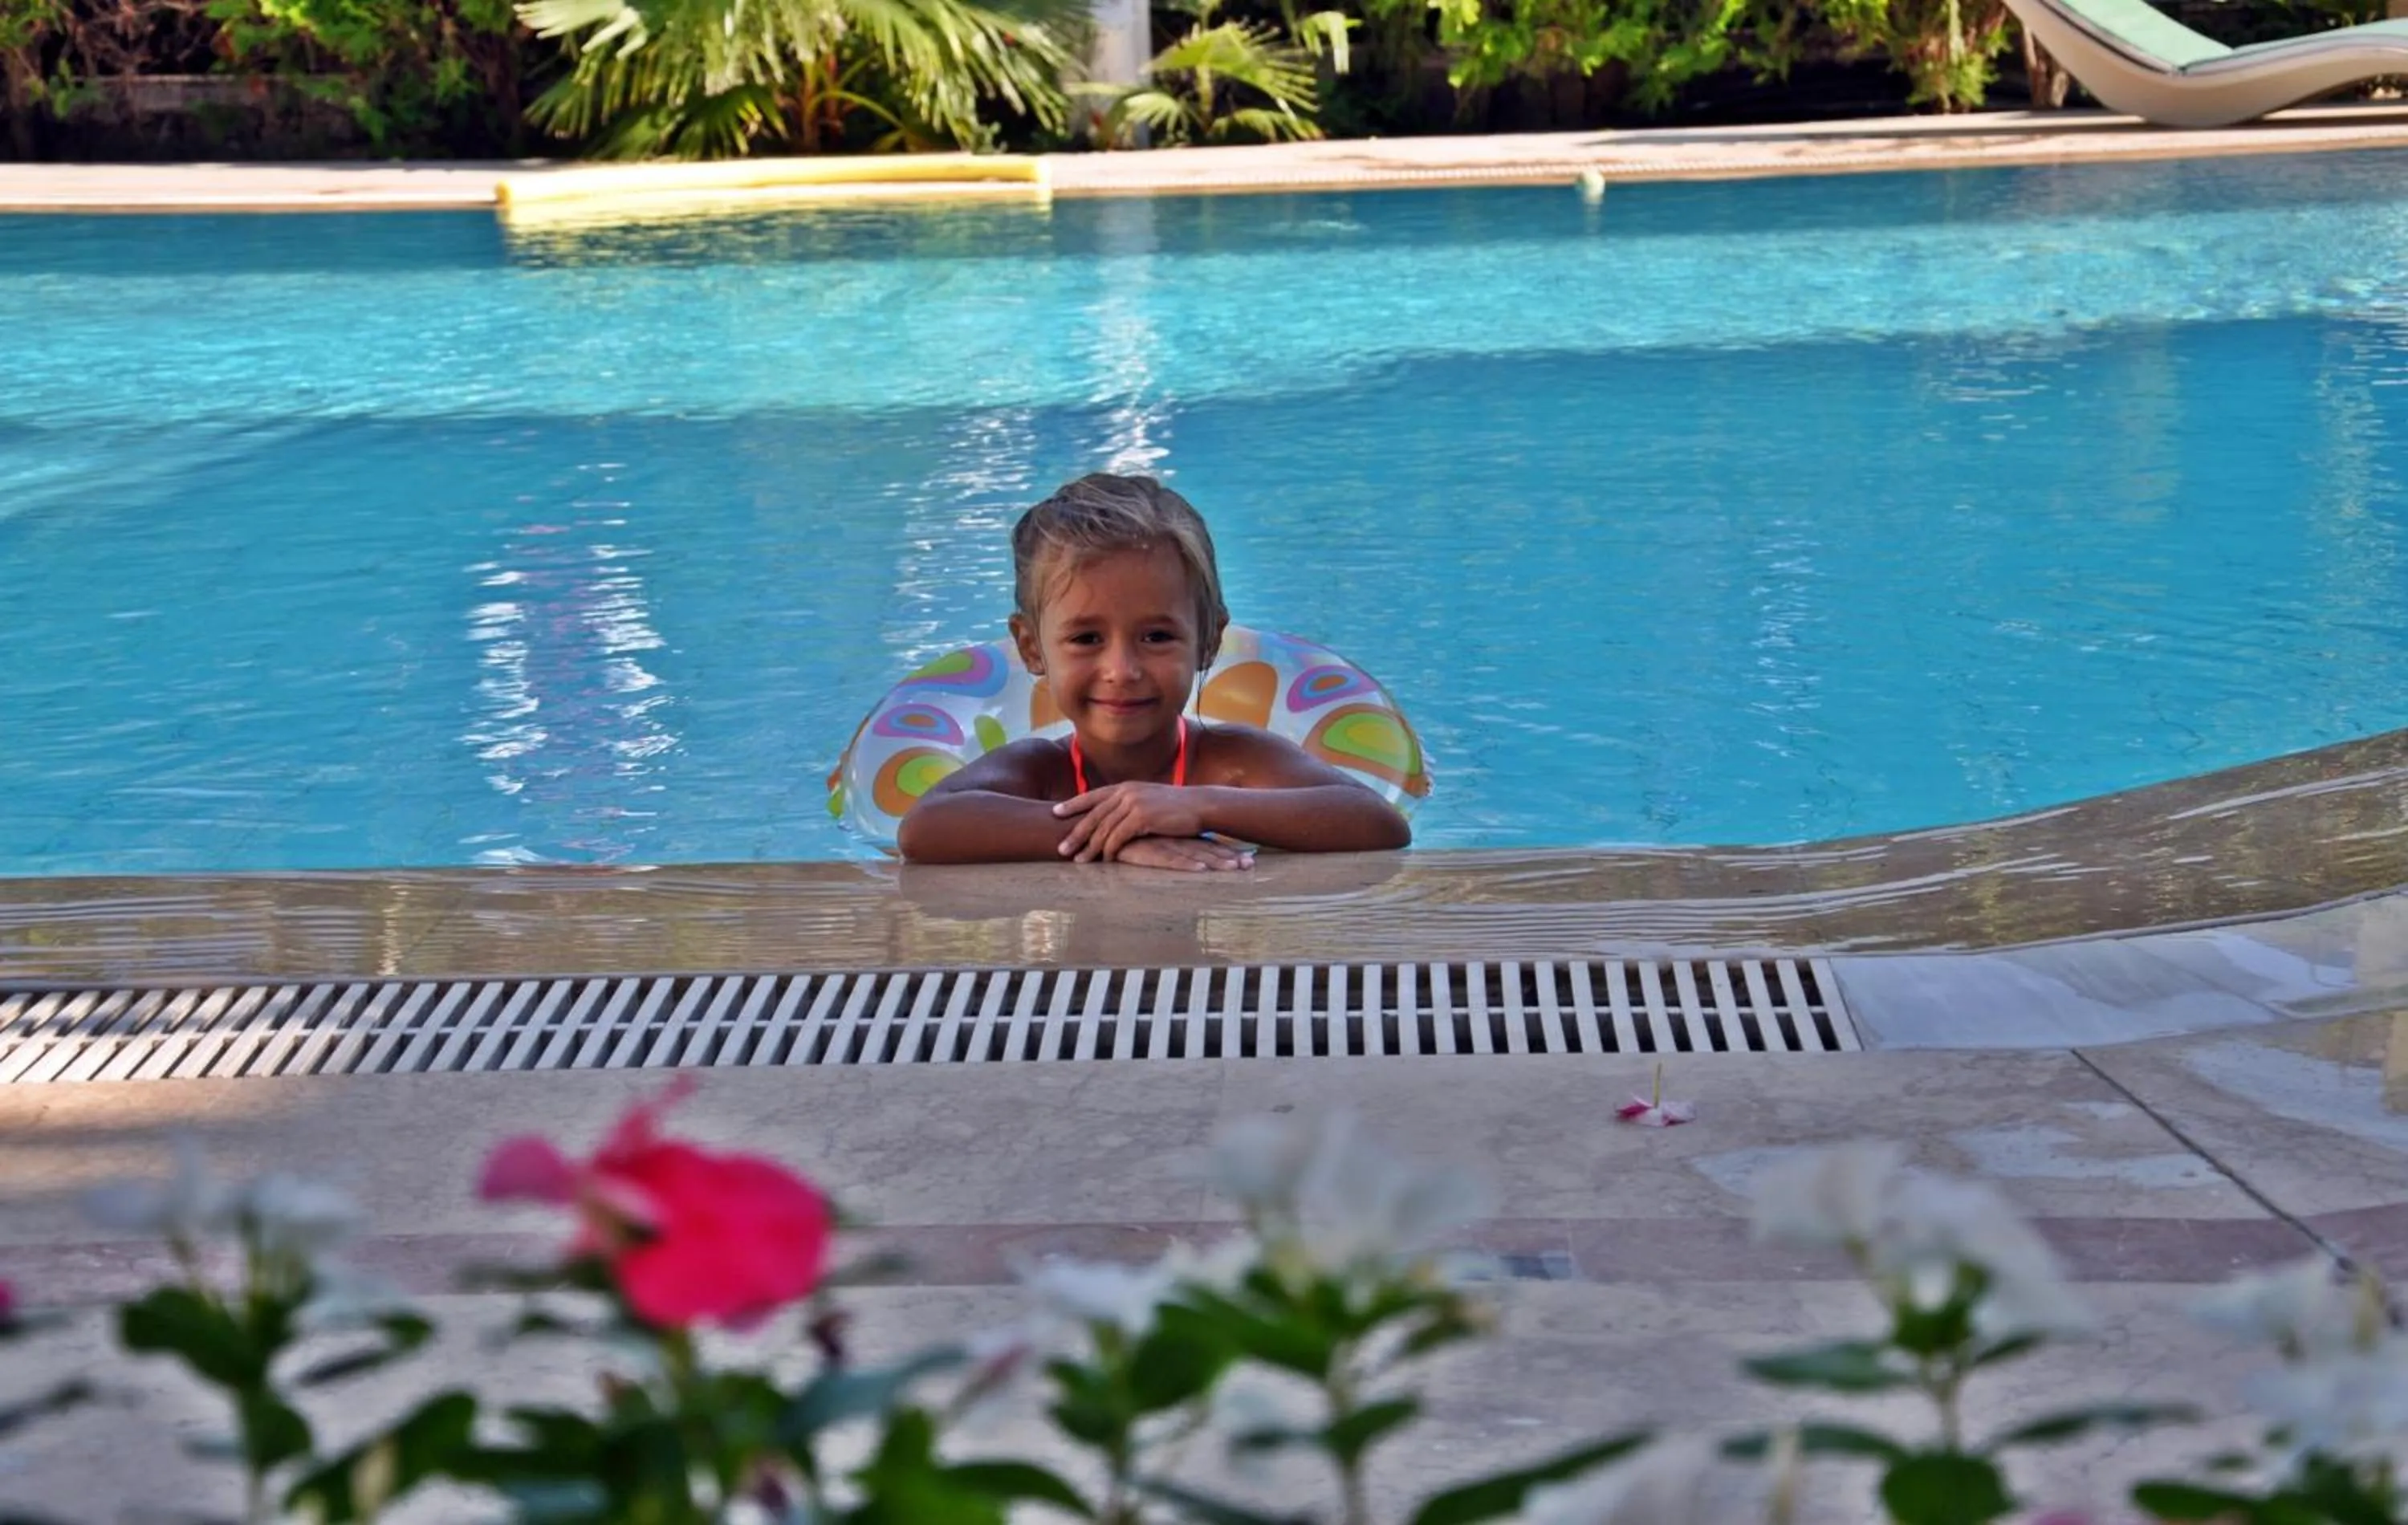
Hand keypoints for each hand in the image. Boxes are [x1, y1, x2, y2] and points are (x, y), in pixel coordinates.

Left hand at [1054, 783, 1206, 862]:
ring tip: (1079, 861)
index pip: (1092, 796)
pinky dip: (1109, 850)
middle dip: (1075, 833)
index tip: (1055, 813)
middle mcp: (1126, 792)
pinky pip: (1118, 837)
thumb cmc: (1176, 807)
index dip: (1073, 804)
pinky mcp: (1142, 817)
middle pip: (1093, 815)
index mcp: (1125, 787)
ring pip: (1103, 828)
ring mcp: (1133, 803)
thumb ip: (1130, 804)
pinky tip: (1105, 861)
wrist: (1200, 805)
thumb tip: (1116, 815)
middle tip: (1060, 848)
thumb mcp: (1148, 799)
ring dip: (1089, 847)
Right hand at [1112, 836, 1255, 872]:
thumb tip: (1181, 851)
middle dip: (1229, 857)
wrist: (1094, 828)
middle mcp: (1172, 839)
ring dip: (1216, 862)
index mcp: (1174, 836)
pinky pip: (1171, 860)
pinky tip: (1202, 870)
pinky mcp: (1148, 852)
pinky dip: (1187, 866)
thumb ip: (1163, 843)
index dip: (1226, 852)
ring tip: (1236, 868)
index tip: (1248, 858)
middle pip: (1206, 849)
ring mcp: (1161, 844)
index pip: (1206, 844)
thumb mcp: (1146, 840)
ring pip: (1194, 854)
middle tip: (1251, 864)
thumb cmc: (1119, 837)